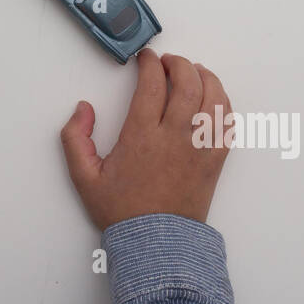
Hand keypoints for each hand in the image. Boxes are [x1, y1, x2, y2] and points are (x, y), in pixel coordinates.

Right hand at [60, 49, 231, 230]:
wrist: (156, 245)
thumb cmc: (122, 211)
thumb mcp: (84, 177)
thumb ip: (75, 138)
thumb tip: (83, 108)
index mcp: (142, 137)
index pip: (152, 84)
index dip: (149, 63)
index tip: (145, 58)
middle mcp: (175, 138)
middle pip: (188, 84)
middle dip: (179, 64)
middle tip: (168, 62)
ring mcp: (200, 149)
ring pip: (214, 99)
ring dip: (206, 78)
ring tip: (194, 72)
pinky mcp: (215, 161)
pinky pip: (228, 124)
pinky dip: (223, 104)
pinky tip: (212, 99)